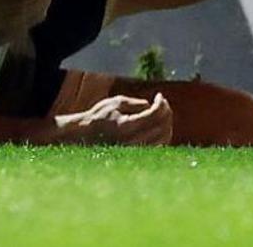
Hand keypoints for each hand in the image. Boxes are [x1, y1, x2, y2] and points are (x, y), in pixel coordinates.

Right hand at [55, 93, 173, 145]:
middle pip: (162, 126)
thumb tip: (152, 106)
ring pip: (163, 138)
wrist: (85, 137)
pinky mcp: (138, 156)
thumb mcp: (115, 103)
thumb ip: (135, 103)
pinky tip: (158, 125)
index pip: (154, 115)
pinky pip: (158, 145)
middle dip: (166, 112)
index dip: (161, 103)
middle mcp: (134, 141)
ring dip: (167, 123)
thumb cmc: (99, 117)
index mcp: (127, 126)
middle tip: (162, 102)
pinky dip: (162, 134)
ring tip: (162, 112)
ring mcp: (137, 150)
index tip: (159, 95)